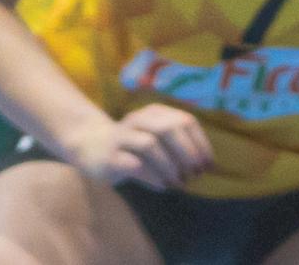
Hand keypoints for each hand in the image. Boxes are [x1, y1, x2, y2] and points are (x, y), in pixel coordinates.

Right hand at [67, 104, 213, 191]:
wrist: (90, 145)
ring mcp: (122, 136)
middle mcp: (139, 119)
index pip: (185, 121)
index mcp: (155, 112)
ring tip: (179, 183)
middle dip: (187, 153)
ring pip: (150, 144)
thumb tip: (209, 166)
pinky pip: (134, 164)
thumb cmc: (132, 145)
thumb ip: (179, 145)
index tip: (208, 166)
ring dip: (170, 166)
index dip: (201, 144)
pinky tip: (162, 186)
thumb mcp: (156, 137)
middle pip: (169, 129)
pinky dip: (152, 177)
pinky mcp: (110, 156)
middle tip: (195, 175)